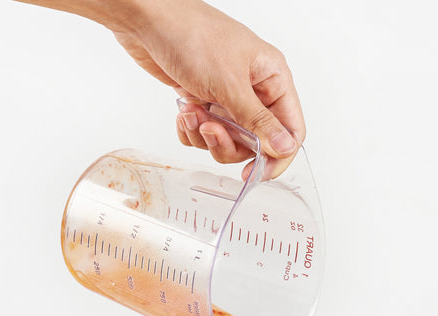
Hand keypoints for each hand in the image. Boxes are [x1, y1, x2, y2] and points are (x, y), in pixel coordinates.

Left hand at [14, 0, 303, 177]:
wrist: (146, 19)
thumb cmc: (191, 36)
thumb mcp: (230, 85)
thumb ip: (258, 122)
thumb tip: (285, 148)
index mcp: (273, 78)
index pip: (291, 131)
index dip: (277, 157)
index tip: (256, 174)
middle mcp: (254, 90)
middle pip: (256, 143)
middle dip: (230, 144)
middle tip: (211, 132)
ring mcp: (228, 97)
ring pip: (229, 142)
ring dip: (207, 137)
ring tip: (192, 114)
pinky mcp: (205, 102)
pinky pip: (205, 135)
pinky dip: (192, 131)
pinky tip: (183, 111)